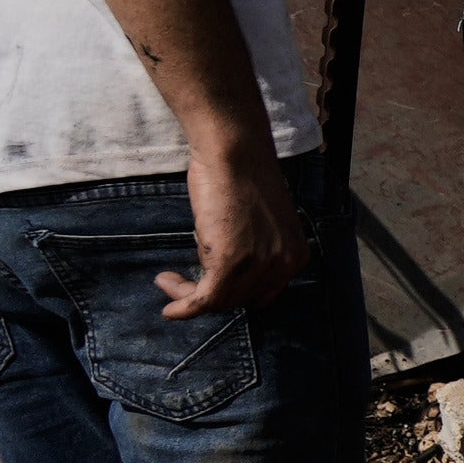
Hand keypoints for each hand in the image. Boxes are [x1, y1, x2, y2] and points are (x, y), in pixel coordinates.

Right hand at [161, 139, 314, 319]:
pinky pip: (205, 299)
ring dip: (189, 296)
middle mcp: (284, 264)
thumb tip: (223, 273)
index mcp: (296, 256)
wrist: (235, 153)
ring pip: (220, 300)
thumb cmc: (241, 178)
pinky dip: (184, 307)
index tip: (206, 286)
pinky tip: (169, 309)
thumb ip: (253, 250)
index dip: (231, 294)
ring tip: (168, 280)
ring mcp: (259, 264)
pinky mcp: (231, 262)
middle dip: (207, 295)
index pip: (261, 293)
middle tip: (178, 282)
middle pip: (240, 299)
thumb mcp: (258, 224)